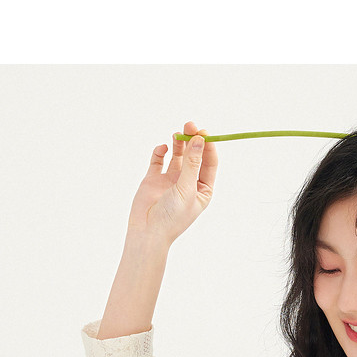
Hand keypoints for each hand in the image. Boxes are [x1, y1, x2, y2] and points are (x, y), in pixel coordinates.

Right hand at [126, 120, 218, 246]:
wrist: (147, 232)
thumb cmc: (172, 217)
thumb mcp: (186, 189)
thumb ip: (192, 164)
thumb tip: (200, 140)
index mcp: (202, 189)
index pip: (209, 163)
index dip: (208, 146)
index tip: (204, 132)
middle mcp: (188, 182)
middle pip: (194, 155)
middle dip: (193, 139)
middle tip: (190, 124)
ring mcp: (171, 179)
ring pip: (177, 155)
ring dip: (179, 142)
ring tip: (178, 132)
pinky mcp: (154, 178)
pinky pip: (159, 159)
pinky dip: (161, 151)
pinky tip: (162, 149)